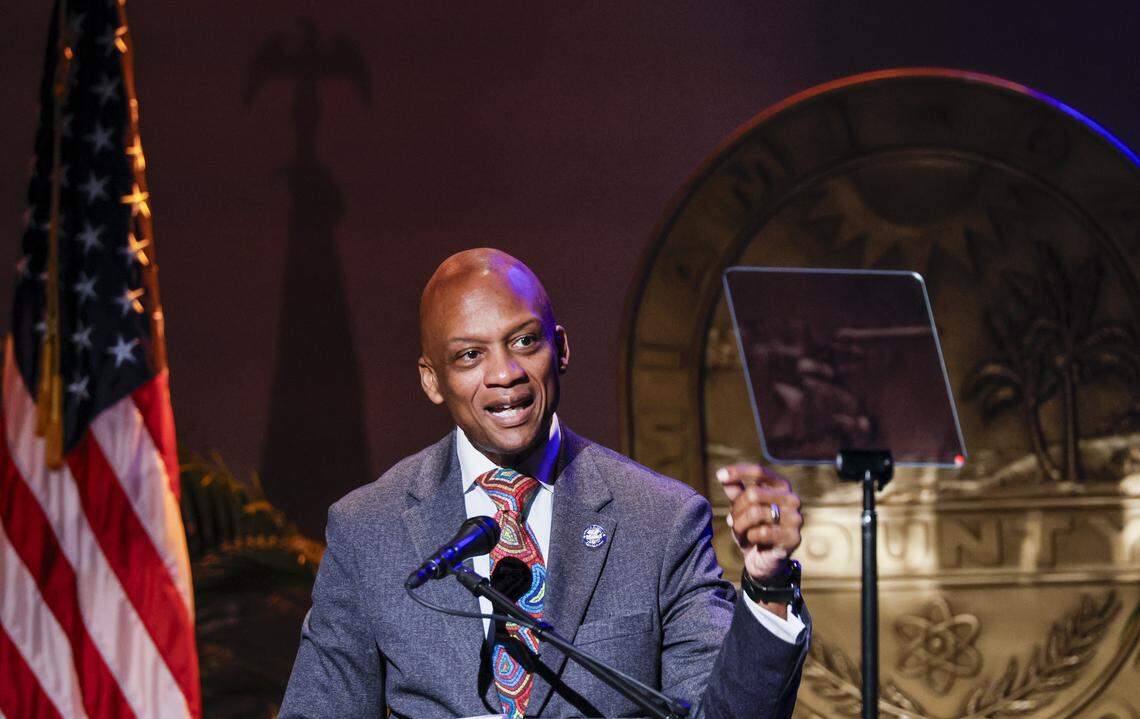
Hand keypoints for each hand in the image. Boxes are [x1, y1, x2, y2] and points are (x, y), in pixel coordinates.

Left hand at [715, 463, 801, 583]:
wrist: (765, 562)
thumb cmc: (754, 530)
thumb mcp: (742, 509)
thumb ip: (736, 491)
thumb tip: (722, 475)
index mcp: (782, 487)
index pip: (760, 472)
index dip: (739, 472)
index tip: (720, 475)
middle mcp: (792, 499)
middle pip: (754, 494)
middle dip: (736, 508)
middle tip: (731, 520)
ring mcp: (795, 519)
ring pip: (756, 513)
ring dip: (740, 524)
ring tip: (739, 531)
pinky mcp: (793, 538)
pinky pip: (762, 532)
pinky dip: (750, 537)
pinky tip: (752, 541)